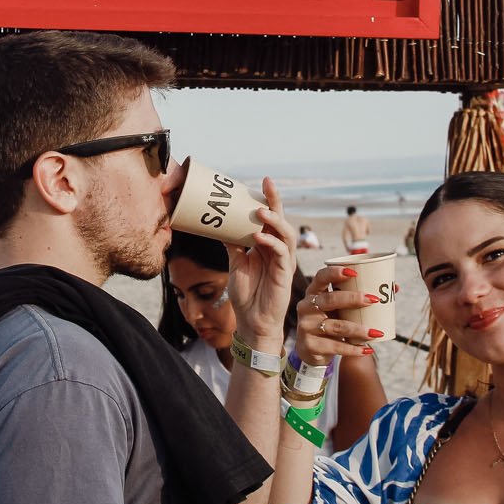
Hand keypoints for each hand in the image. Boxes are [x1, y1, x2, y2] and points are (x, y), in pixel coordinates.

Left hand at [226, 178, 294, 341]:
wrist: (253, 322)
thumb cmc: (247, 294)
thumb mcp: (236, 264)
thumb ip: (233, 245)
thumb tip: (218, 226)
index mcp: (267, 245)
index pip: (270, 218)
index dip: (268, 199)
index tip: (262, 181)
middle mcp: (277, 249)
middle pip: (280, 220)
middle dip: (275, 201)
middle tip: (267, 184)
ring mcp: (283, 260)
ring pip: (285, 233)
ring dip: (274, 220)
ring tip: (260, 211)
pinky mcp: (285, 273)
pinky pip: (281, 253)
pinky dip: (271, 243)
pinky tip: (259, 237)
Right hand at [294, 264, 381, 365]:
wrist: (312, 350)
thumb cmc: (331, 321)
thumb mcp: (339, 308)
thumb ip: (359, 298)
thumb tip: (395, 287)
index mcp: (314, 292)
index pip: (321, 277)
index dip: (335, 273)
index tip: (355, 273)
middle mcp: (306, 307)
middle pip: (329, 300)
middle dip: (352, 298)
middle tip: (374, 300)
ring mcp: (306, 326)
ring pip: (335, 326)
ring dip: (358, 329)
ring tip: (376, 332)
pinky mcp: (310, 345)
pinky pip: (335, 346)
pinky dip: (353, 349)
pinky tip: (367, 349)